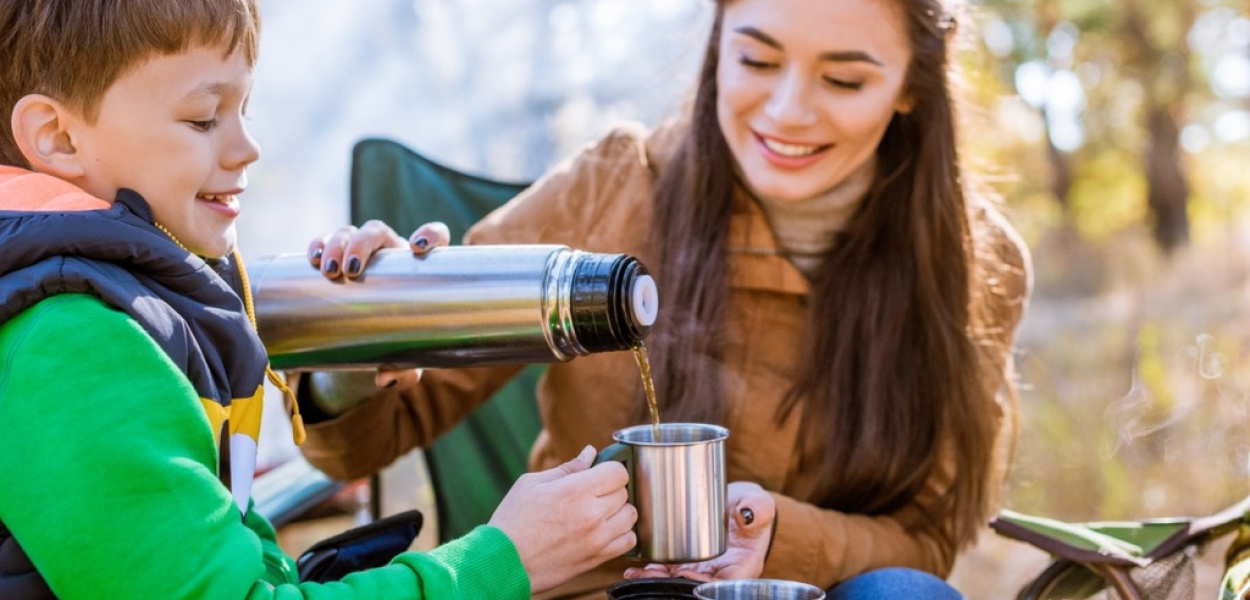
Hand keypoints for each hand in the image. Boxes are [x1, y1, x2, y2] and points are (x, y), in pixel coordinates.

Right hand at [306, 220, 450, 386]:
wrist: (370, 334)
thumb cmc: (399, 336)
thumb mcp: (407, 354)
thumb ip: (405, 368)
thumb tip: (387, 379)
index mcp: (419, 266)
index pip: (433, 236)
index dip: (429, 234)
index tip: (418, 248)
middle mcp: (391, 251)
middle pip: (378, 231)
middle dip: (362, 244)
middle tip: (351, 272)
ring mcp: (363, 250)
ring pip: (350, 232)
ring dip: (337, 245)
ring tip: (329, 271)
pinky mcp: (338, 255)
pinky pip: (327, 240)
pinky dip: (319, 244)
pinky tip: (313, 257)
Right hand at [490, 446, 637, 592]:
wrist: (504, 562)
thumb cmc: (513, 521)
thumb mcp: (531, 484)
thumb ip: (566, 468)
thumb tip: (590, 453)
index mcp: (574, 490)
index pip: (618, 472)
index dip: (611, 468)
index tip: (600, 473)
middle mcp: (591, 514)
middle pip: (624, 492)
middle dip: (611, 488)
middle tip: (593, 493)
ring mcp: (597, 538)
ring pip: (630, 515)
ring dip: (619, 510)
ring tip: (600, 512)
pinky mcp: (597, 558)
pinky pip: (628, 541)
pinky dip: (622, 533)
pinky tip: (605, 530)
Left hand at [623, 481, 774, 581]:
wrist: (740, 505)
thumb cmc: (752, 508)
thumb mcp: (759, 504)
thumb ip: (759, 508)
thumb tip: (749, 513)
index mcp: (740, 567)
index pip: (721, 585)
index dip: (702, 584)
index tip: (684, 574)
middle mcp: (718, 573)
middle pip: (695, 587)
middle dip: (672, 584)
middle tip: (652, 574)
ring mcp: (700, 569)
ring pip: (677, 581)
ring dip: (658, 581)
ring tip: (638, 574)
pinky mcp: (685, 560)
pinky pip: (668, 571)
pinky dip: (651, 573)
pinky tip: (634, 570)